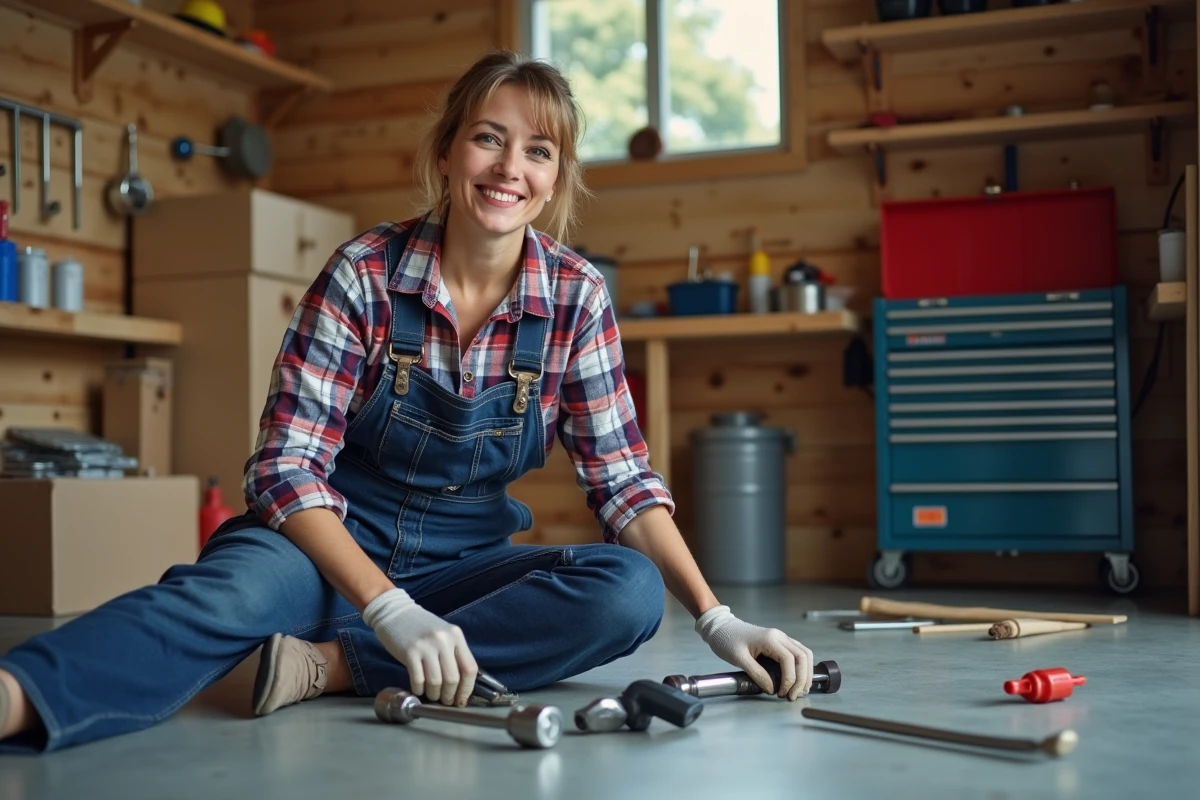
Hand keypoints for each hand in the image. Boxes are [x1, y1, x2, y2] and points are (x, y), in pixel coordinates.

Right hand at [362, 588, 478, 706]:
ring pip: (436, 682)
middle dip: (449, 696)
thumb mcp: (443, 634)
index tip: (461, 700)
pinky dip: (419, 689)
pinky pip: (418, 680)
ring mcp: (426, 646)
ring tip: (432, 695)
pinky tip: (418, 688)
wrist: (396, 613)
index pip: (469, 668)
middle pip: (453, 678)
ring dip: (434, 695)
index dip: (467, 689)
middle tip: (445, 701)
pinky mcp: (409, 652)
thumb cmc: (420, 627)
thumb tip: (460, 685)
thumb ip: (453, 654)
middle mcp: (443, 640)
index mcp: (456, 635)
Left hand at [695, 605, 812, 699]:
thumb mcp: (738, 659)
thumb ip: (756, 674)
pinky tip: (798, 679)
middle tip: (794, 695)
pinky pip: (798, 653)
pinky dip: (802, 667)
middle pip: (802, 657)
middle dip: (802, 679)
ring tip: (800, 690)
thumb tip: (772, 689)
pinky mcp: (780, 642)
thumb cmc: (727, 640)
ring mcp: (781, 638)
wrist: (721, 628)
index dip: (790, 679)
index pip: (789, 660)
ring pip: (804, 654)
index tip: (782, 693)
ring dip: (805, 673)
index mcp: (770, 639)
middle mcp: (780, 636)